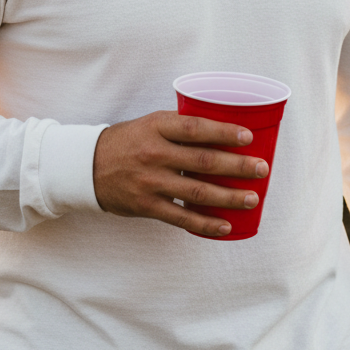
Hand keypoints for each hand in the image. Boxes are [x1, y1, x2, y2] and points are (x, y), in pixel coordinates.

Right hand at [93, 110, 268, 236]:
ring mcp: (150, 182)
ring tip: (252, 199)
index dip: (223, 132)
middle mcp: (154, 153)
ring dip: (228, 197)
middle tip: (262, 169)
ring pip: (197, 192)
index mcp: (157, 127)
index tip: (248, 137)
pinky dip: (206, 223)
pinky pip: (181, 217)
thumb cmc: (128, 141)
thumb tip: (223, 132)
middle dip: (237, 167)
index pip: (195, 128)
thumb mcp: (150, 123)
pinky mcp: (146, 206)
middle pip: (203, 161)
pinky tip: (226, 225)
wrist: (88, 166)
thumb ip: (180, 128)